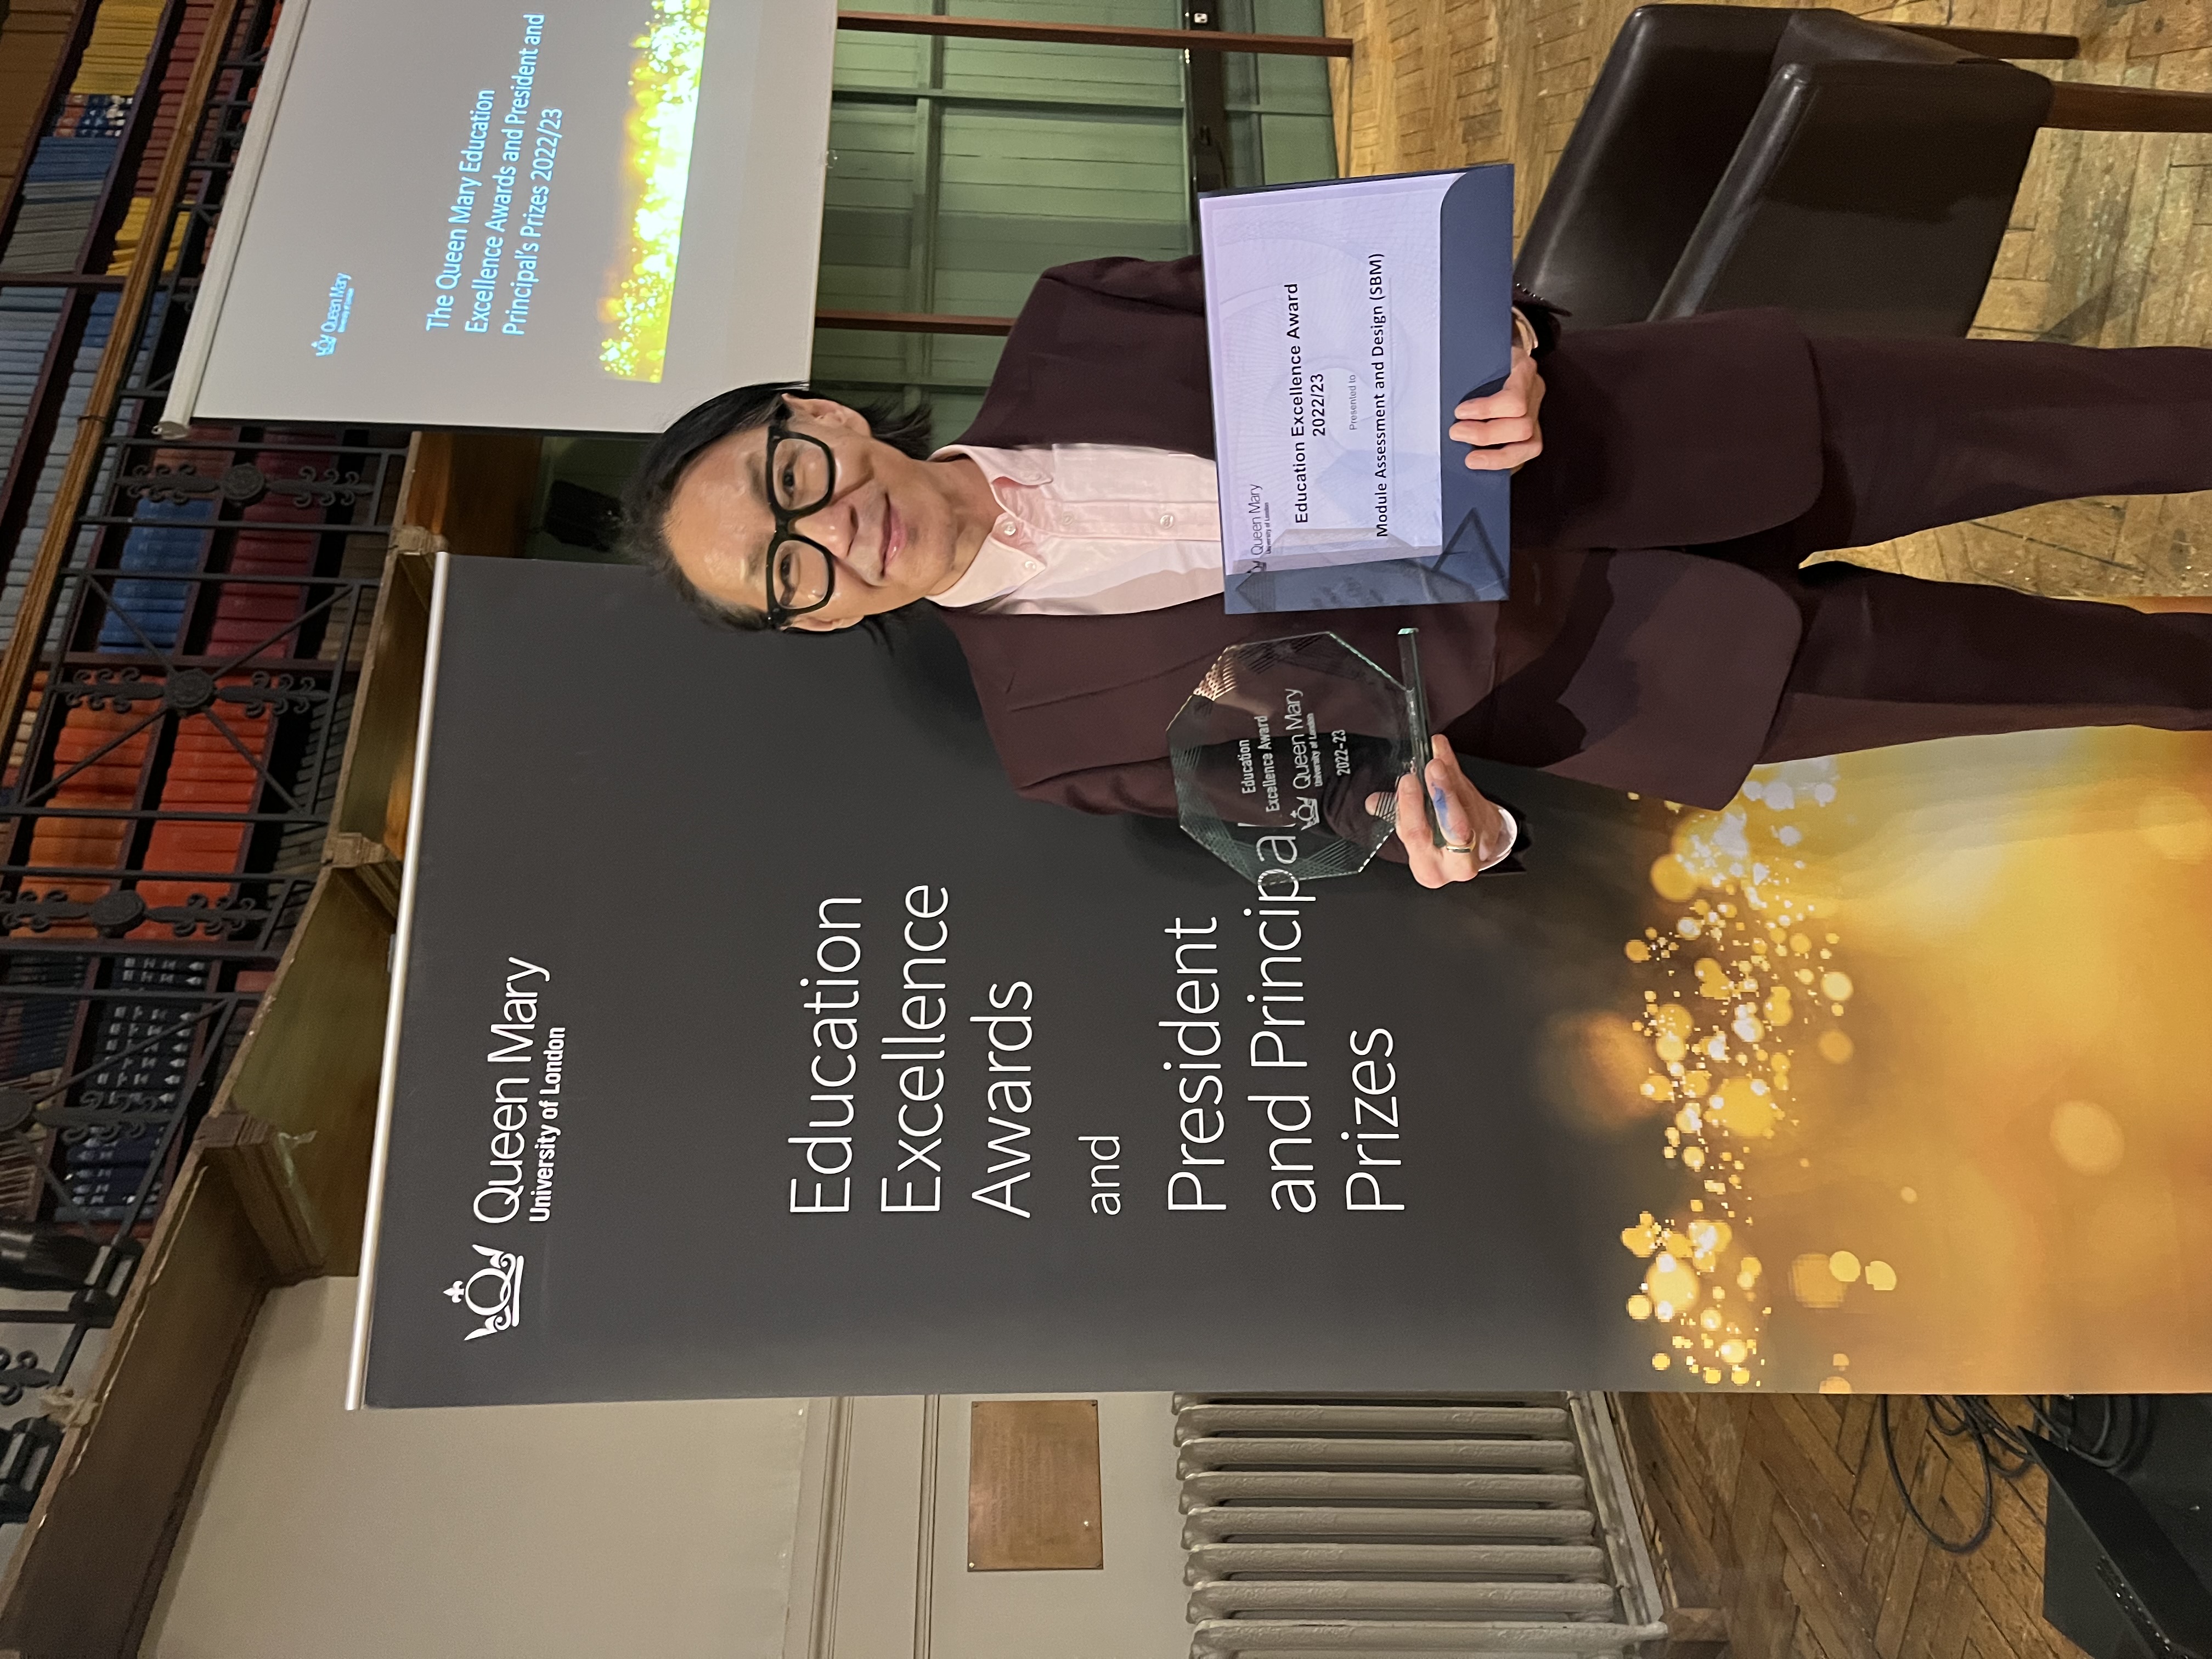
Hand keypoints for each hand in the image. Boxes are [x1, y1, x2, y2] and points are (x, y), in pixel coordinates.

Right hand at [1364, 734, 1513, 887]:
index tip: (1408, 782)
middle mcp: (1456, 864)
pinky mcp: (1491, 828)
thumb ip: (1398, 816)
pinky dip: (1458, 775)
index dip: (1412, 807)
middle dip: (1442, 794)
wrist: (1469, 849)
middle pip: (1453, 829)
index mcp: (1428, 869)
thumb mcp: (1414, 838)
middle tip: (1432, 767)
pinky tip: (1445, 754)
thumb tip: (1374, 802)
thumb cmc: (1437, 845)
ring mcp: (1480, 846)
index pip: (1417, 836)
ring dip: (1452, 779)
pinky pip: (1475, 797)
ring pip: (1468, 808)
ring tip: (1439, 758)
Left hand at [1451, 320, 1543, 472]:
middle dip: (1486, 435)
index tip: (1459, 412)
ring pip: (1530, 444)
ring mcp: (1536, 413)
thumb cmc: (1482, 360)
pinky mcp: (1533, 432)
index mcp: (1522, 369)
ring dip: (1496, 456)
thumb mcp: (1475, 359)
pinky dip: (1502, 463)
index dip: (1486, 411)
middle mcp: (1533, 392)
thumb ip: (1466, 375)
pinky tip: (1483, 463)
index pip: (1514, 399)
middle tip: (1457, 433)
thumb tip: (1438, 398)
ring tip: (1470, 457)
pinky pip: (1525, 455)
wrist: (1496, 357)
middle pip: (1522, 426)